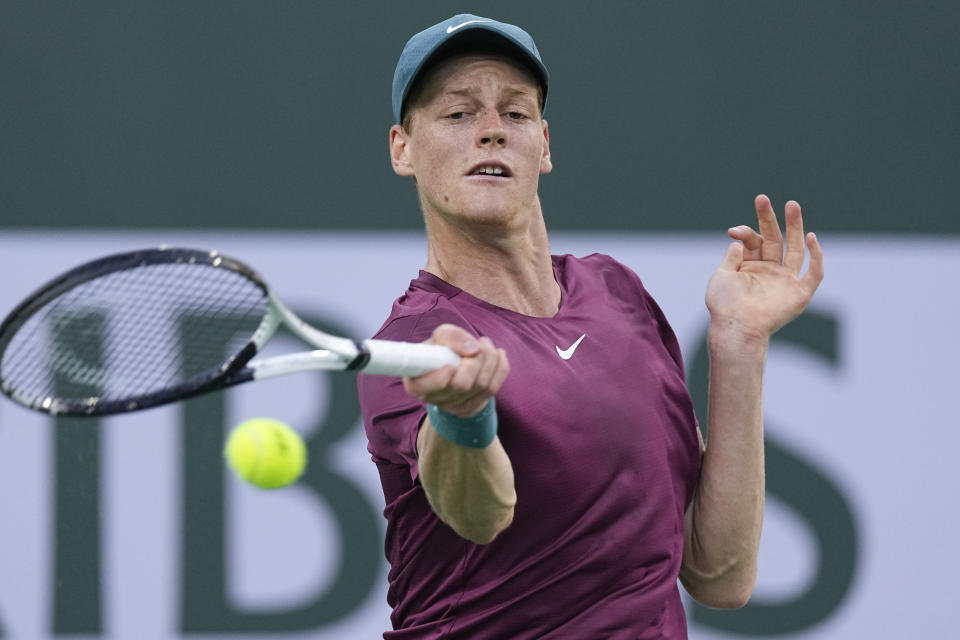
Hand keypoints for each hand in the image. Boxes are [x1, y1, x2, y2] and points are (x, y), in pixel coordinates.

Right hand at [402, 324, 509, 416]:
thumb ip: (451, 336)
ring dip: (490, 359)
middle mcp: (433, 398)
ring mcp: (454, 407)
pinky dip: (500, 367)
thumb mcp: (440, 337)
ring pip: (482, 385)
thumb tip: (473, 349)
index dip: (439, 378)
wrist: (453, 367)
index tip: (450, 365)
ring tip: (485, 344)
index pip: (422, 388)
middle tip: (478, 344)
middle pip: (462, 385)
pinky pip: (495, 388)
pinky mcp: (473, 408)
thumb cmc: (442, 350)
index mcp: (416, 382)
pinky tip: (497, 354)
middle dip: (476, 360)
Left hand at [705, 195, 823, 338]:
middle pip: (775, 239)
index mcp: (751, 267)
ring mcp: (786, 282)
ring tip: (792, 205)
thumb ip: (732, 256)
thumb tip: (739, 238)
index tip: (734, 230)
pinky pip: (814, 273)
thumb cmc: (725, 305)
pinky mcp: (800, 294)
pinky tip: (811, 237)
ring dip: (795, 227)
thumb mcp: (722, 275)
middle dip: (770, 219)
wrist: (736, 328)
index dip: (746, 232)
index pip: (755, 241)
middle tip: (763, 198)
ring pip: (795, 249)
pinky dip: (816, 256)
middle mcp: (770, 272)